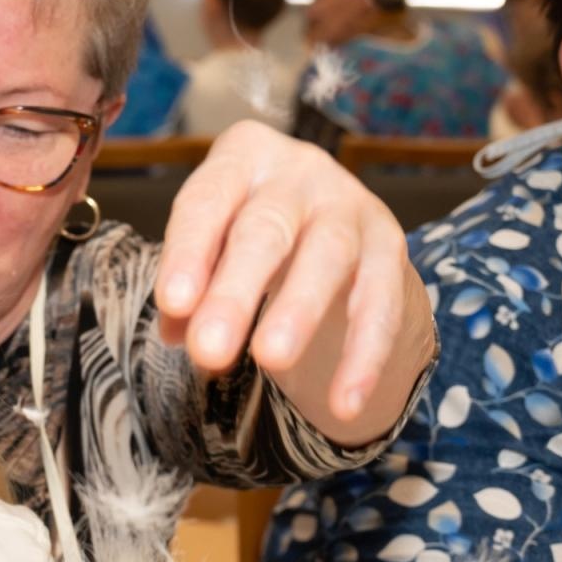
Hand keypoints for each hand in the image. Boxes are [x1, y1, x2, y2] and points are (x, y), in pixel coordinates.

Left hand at [154, 121, 433, 438]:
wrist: (323, 223)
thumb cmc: (240, 234)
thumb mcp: (207, 248)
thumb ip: (186, 291)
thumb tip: (174, 332)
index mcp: (240, 159)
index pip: (207, 203)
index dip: (189, 253)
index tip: (171, 304)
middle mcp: (299, 172)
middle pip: (266, 231)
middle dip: (236, 292)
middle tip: (209, 350)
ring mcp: (350, 205)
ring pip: (327, 257)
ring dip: (298, 312)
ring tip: (269, 361)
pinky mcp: (389, 246)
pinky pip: (378, 305)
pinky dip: (362, 357)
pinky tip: (344, 403)